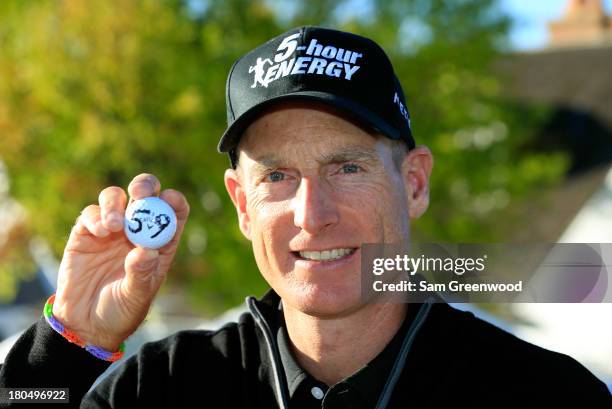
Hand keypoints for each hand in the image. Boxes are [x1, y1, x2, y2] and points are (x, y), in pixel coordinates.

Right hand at [52, 173, 189, 350]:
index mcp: (160, 242)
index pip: (173, 213)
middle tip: (140, 193)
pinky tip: (99, 232)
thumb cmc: (120, 311)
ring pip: (116, 197)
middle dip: (145, 186)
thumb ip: (140, 274)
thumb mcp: (136, 296)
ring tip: (114, 225)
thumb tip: (146, 251)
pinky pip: (90, 214)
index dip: (174, 201)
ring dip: (115, 203)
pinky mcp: (86, 233)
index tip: (170, 199)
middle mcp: (137, 230)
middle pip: (145, 195)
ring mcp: (111, 229)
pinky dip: (95, 217)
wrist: (86, 323)